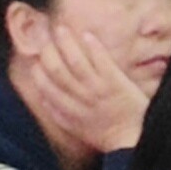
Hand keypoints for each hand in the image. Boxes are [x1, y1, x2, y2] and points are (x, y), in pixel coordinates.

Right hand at [14, 17, 153, 157]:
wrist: (134, 140)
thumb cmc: (105, 135)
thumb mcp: (75, 129)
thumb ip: (58, 113)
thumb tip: (42, 97)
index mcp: (67, 111)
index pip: (43, 86)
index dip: (37, 69)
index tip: (36, 57)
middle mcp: (79, 98)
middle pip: (56, 69)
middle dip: (48, 51)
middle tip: (46, 38)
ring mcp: (97, 89)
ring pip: (75, 61)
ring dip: (67, 42)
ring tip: (61, 29)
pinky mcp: (115, 82)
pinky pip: (100, 60)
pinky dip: (92, 46)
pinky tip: (86, 35)